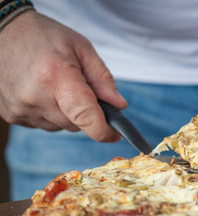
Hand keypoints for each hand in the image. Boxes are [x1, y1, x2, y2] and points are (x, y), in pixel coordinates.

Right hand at [0, 11, 126, 141]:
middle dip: (85, 112)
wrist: (3, 32)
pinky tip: (43, 92)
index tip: (114, 134)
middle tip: (79, 88)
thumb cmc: (45, 37)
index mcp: (56, 78)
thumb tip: (119, 106)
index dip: (104, 131)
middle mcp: (35, 98)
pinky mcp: (11, 116)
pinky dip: (50, 113)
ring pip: (60, 127)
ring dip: (67, 113)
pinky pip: (44, 125)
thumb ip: (102, 79)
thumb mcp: (82, 48)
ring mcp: (20, 109)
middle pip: (76, 124)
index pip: (85, 117)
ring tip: (56, 86)